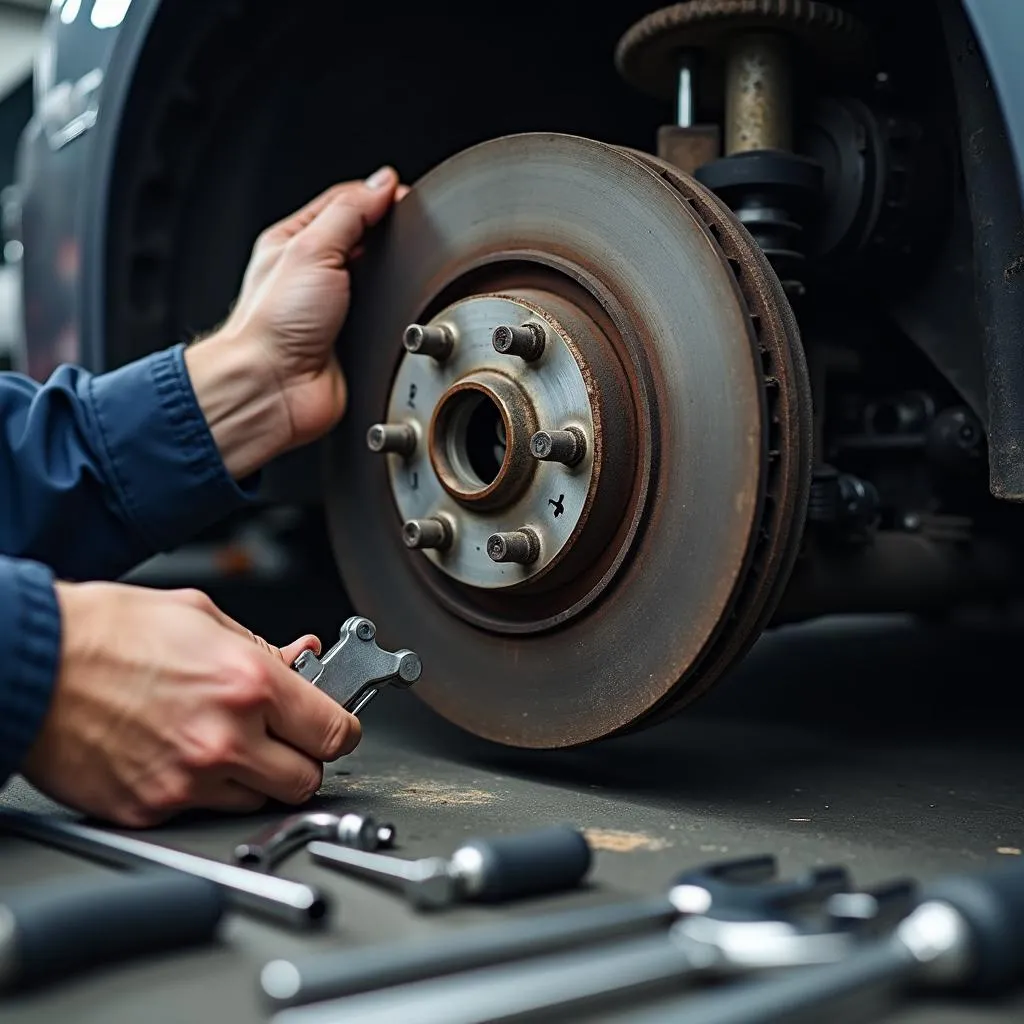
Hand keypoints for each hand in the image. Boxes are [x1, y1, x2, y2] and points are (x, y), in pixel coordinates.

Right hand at [19, 582, 360, 827]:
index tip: (334, 727)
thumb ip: (263, 647)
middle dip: (301, 758)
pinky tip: (177, 753)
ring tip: (218, 738)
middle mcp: (226, 740)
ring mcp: (188, 782)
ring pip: (258, 800)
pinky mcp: (151, 808)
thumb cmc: (106, 633)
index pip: (336, 733)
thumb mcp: (201, 616)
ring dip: (253, 776)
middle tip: (281, 737)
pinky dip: (201, 789)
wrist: (28, 664)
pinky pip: (202, 810)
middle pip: (306, 780)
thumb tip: (302, 659)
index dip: (340, 730)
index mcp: (250, 685)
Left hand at [184, 167, 408, 478]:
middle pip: (364, 241)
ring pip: (378, 280)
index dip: (376, 197)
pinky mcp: (355, 340)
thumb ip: (349, 213)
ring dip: (394, 278)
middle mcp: (314, 274)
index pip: (344, 204)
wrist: (274, 388)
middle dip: (388, 237)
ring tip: (407, 271)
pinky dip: (396, 312)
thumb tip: (380, 185)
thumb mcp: (312, 248)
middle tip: (410, 234)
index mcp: (294, 241)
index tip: (404, 198)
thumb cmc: (273, 325)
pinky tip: (401, 308)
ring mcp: (335, 308)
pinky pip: (384, 317)